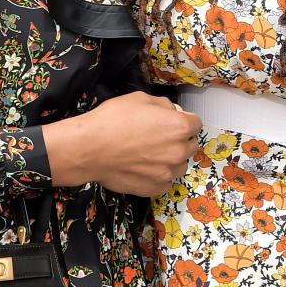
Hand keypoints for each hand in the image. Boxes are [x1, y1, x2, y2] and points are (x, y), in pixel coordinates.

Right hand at [44, 92, 200, 196]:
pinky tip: (143, 168)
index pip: (196, 123)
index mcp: (179, 126)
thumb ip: (163, 105)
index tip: (173, 122)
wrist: (89, 149)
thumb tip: (172, 111)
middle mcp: (178, 151)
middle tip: (159, 137)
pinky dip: (159, 175)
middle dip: (180, 140)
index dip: (184, 120)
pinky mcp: (155, 188)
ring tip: (150, 154)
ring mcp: (168, 172)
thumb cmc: (113, 119)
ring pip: (180, 165)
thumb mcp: (140, 99)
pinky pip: (166, 181)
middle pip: (191, 145)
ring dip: (171, 159)